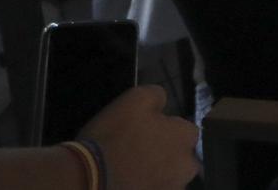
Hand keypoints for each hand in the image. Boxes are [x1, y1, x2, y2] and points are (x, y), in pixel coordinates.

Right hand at [75, 85, 198, 189]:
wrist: (89, 180)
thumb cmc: (114, 136)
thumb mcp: (135, 99)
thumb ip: (157, 96)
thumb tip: (163, 103)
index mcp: (186, 137)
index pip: (185, 130)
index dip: (165, 129)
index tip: (145, 132)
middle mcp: (187, 166)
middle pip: (181, 157)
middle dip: (166, 155)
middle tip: (138, 154)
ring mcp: (172, 189)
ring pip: (169, 178)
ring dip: (156, 174)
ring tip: (130, 171)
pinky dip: (145, 187)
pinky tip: (127, 184)